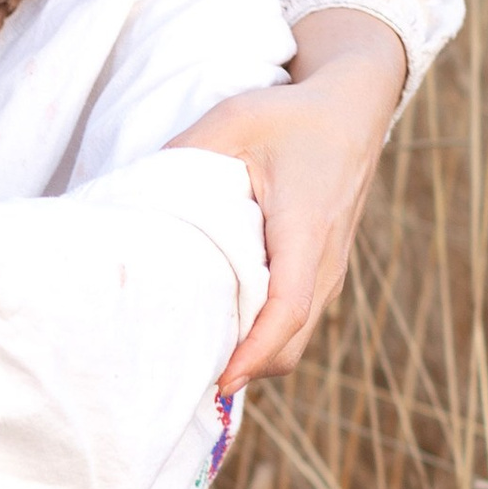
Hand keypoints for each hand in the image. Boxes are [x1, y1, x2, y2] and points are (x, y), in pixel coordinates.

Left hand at [172, 6, 404, 385]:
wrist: (352, 109)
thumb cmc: (292, 115)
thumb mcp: (233, 121)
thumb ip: (185, 157)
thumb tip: (134, 199)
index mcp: (306, 228)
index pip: (288, 308)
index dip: (255, 351)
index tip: (220, 380)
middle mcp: (326, 261)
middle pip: (291, 344)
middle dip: (246, 368)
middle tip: (185, 375)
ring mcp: (331, 270)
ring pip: (296, 340)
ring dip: (254, 355)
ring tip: (198, 357)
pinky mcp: (324, 271)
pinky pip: (297, 322)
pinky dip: (265, 338)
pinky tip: (223, 328)